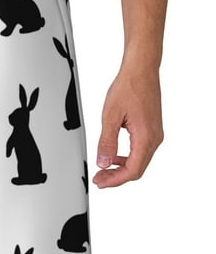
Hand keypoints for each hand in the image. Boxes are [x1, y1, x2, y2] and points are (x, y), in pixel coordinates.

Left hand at [93, 66, 163, 187]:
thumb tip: (103, 162)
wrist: (141, 70)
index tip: (101, 182)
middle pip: (137, 169)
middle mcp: (154, 138)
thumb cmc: (128, 88)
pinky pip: (140, 150)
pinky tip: (113, 157)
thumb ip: (106, 142)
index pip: (132, 170)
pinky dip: (126, 158)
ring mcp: (155, 134)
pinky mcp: (151, 129)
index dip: (115, 180)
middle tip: (99, 180)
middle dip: (116, 177)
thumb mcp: (110, 116)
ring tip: (103, 170)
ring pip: (139, 160)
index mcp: (146, 137)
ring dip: (121, 168)